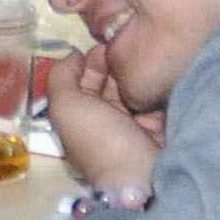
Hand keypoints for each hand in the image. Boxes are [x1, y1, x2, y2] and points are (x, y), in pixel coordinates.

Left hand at [49, 41, 167, 201]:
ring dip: (133, 72)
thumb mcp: (66, 107)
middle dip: (113, 63)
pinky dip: (152, 85)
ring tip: (145, 53)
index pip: (80, 81)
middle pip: (106, 83)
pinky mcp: (155, 127)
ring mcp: (129, 125)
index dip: (88, 60)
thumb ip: (61, 77)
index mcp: (77, 118)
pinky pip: (152, 99)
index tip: (105, 43)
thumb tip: (73, 55)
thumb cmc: (101, 140)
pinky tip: (158, 69)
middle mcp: (101, 121)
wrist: (144, 176)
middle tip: (128, 45)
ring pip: (129, 89)